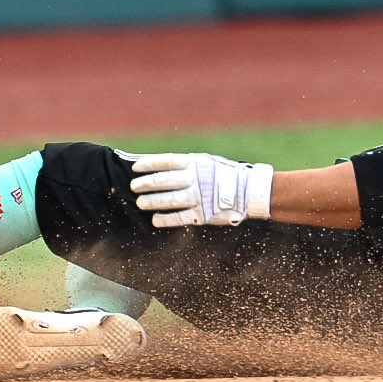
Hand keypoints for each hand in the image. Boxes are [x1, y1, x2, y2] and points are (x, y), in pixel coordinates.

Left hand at [129, 152, 274, 228]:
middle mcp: (194, 179)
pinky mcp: (202, 214)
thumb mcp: (205, 162)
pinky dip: (165, 219)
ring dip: (152, 201)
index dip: (149, 165)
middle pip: (163, 181)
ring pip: (169, 200)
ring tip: (140, 203)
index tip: (136, 168)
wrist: (248, 191)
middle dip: (145, 184)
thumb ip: (185, 165)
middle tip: (134, 187)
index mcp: (194, 163)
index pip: (165, 162)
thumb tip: (159, 167)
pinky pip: (180, 217)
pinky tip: (155, 220)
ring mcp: (198, 197)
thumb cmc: (223, 175)